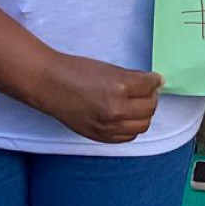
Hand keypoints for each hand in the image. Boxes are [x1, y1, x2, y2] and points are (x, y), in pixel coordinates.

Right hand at [31, 52, 163, 143]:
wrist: (49, 85)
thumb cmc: (75, 71)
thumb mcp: (108, 68)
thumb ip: (131, 78)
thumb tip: (152, 82)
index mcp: (118, 87)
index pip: (149, 87)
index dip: (154, 81)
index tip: (155, 79)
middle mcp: (115, 110)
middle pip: (149, 108)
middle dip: (151, 98)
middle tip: (146, 91)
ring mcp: (108, 127)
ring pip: (142, 125)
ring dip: (143, 114)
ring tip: (136, 105)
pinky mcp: (100, 137)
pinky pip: (127, 137)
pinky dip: (131, 127)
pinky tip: (125, 117)